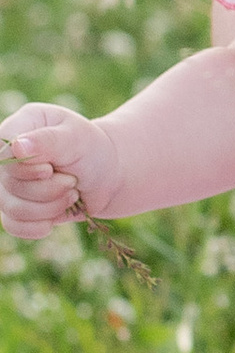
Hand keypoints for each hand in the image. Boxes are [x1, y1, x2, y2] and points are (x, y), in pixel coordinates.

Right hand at [0, 106, 107, 237]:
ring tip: (71, 194)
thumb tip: (17, 146)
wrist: (106, 176)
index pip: (2, 153)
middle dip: (49, 189)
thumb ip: (47, 140)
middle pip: (9, 184)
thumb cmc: (91, 150)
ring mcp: (7, 183)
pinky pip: (14, 225)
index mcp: (19, 127)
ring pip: (12, 208)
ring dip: (50, 207)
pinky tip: (57, 215)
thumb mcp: (76, 138)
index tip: (50, 169)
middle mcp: (7, 156)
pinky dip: (40, 225)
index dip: (24, 168)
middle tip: (72, 180)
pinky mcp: (15, 207)